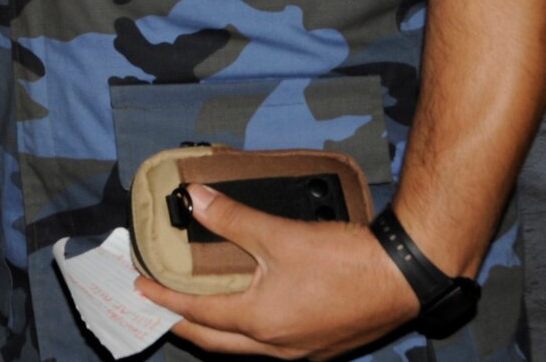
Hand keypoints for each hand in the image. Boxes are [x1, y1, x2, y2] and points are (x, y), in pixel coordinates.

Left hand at [132, 184, 419, 359]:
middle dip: (184, 326)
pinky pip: (271, 344)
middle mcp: (277, 346)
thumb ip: (232, 218)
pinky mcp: (322, 345)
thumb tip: (194, 199)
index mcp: (260, 322)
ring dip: (218, 330)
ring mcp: (301, 351)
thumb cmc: (344, 260)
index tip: (141, 288)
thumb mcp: (279, 234)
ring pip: (245, 347)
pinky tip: (251, 311)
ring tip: (198, 310)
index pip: (198, 315)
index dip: (165, 299)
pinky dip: (250, 330)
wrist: (404, 276)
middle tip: (160, 308)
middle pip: (216, 342)